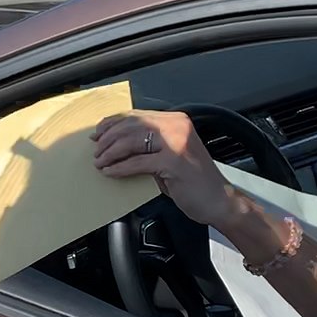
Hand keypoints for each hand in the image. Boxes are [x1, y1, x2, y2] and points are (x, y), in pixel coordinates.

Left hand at [91, 111, 240, 227]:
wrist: (219, 201)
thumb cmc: (195, 181)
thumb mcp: (171, 155)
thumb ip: (150, 146)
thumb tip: (119, 145)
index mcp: (177, 121)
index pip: (138, 115)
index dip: (114, 123)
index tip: (98, 133)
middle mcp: (177, 126)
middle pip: (132, 125)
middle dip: (109, 137)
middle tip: (97, 150)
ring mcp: (177, 143)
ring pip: (132, 140)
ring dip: (111, 152)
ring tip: (101, 162)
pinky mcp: (174, 162)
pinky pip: (138, 162)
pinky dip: (120, 167)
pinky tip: (111, 172)